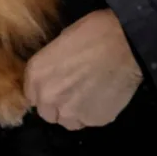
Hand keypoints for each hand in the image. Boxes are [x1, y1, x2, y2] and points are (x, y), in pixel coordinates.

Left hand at [24, 9, 142, 130]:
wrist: (125, 45)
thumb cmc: (92, 34)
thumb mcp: (59, 44)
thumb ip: (50, 68)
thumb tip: (53, 75)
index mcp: (35, 74)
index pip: (31, 96)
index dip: (44, 92)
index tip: (56, 87)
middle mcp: (48, 97)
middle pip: (46, 113)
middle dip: (57, 106)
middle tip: (73, 93)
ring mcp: (71, 111)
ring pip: (67, 122)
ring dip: (74, 113)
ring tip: (89, 97)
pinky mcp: (94, 120)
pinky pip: (89, 122)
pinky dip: (94, 114)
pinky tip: (103, 98)